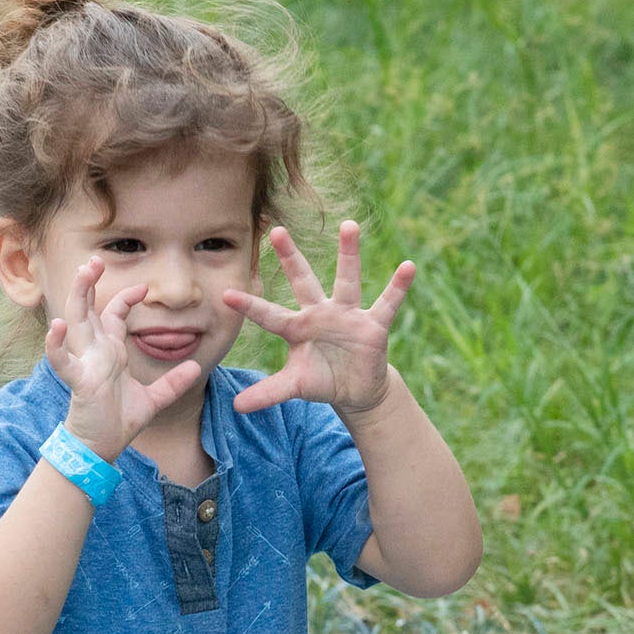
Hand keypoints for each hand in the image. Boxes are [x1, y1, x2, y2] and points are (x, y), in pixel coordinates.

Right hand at [45, 256, 202, 460]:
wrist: (101, 448)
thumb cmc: (119, 422)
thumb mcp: (154, 400)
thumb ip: (173, 383)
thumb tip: (194, 367)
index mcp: (110, 352)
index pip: (113, 314)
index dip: (125, 297)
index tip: (143, 288)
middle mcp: (95, 352)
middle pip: (88, 308)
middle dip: (90, 283)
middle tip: (96, 260)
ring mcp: (85, 364)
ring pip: (75, 322)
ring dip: (77, 297)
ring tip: (83, 274)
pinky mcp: (79, 381)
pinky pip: (62, 360)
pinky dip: (56, 345)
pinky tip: (56, 326)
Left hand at [222, 222, 415, 417]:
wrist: (355, 390)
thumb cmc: (321, 380)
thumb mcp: (294, 387)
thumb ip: (268, 393)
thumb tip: (236, 407)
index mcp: (297, 328)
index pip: (269, 316)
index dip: (250, 306)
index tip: (226, 295)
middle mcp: (320, 314)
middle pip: (303, 281)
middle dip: (291, 257)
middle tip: (275, 230)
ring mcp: (347, 315)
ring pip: (347, 280)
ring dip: (348, 254)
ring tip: (349, 225)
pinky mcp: (373, 325)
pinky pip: (387, 303)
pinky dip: (398, 287)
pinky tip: (408, 267)